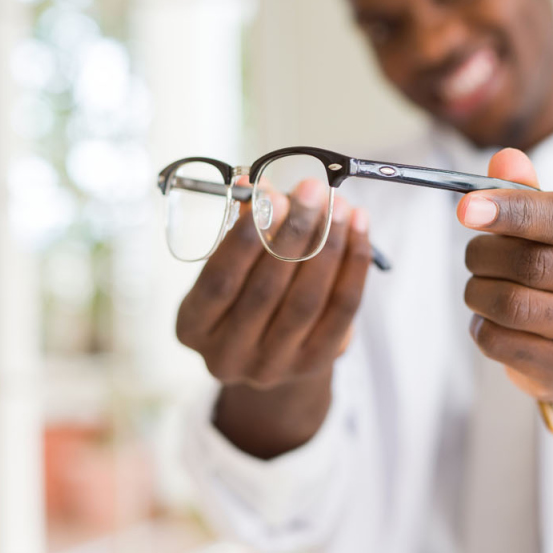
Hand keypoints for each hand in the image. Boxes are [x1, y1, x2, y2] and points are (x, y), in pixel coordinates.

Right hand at [176, 185, 372, 456]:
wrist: (269, 350)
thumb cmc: (243, 294)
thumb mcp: (230, 265)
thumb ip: (244, 228)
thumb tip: (262, 186)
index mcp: (193, 328)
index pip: (219, 282)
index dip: (243, 239)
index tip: (268, 196)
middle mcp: (227, 356)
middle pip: (266, 290)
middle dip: (294, 232)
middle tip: (313, 190)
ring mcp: (272, 367)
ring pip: (306, 300)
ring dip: (328, 246)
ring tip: (341, 206)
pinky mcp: (314, 364)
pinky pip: (341, 309)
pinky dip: (354, 265)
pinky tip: (359, 230)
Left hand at [457, 149, 552, 401]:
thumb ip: (532, 192)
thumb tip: (504, 161)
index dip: (512, 211)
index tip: (467, 208)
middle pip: (537, 263)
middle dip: (487, 254)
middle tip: (473, 253)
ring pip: (516, 304)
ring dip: (479, 290)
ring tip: (478, 285)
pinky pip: (503, 341)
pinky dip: (481, 326)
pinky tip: (487, 319)